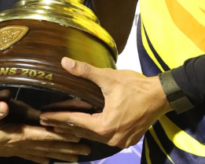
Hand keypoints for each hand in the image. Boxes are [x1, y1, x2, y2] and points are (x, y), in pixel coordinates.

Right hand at [0, 101, 89, 163]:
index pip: (44, 135)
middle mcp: (21, 144)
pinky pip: (33, 156)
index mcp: (17, 135)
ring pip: (44, 153)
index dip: (60, 135)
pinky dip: (43, 158)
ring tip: (78, 158)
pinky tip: (51, 162)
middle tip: (88, 150)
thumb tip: (4, 105)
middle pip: (49, 146)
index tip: (77, 134)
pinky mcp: (13, 150)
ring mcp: (18, 149)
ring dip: (62, 155)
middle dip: (69, 148)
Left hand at [39, 58, 171, 148]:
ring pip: (93, 137)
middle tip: (47, 121)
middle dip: (64, 126)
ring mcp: (120, 142)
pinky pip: (104, 138)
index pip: (74, 122)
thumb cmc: (136, 86)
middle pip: (82, 132)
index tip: (43, 117)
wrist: (161, 96)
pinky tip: (86, 126)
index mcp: (104, 126)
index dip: (57, 118)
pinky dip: (93, 131)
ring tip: (62, 124)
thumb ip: (85, 71)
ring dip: (78, 130)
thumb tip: (65, 62)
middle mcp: (111, 139)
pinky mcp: (127, 140)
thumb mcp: (108, 78)